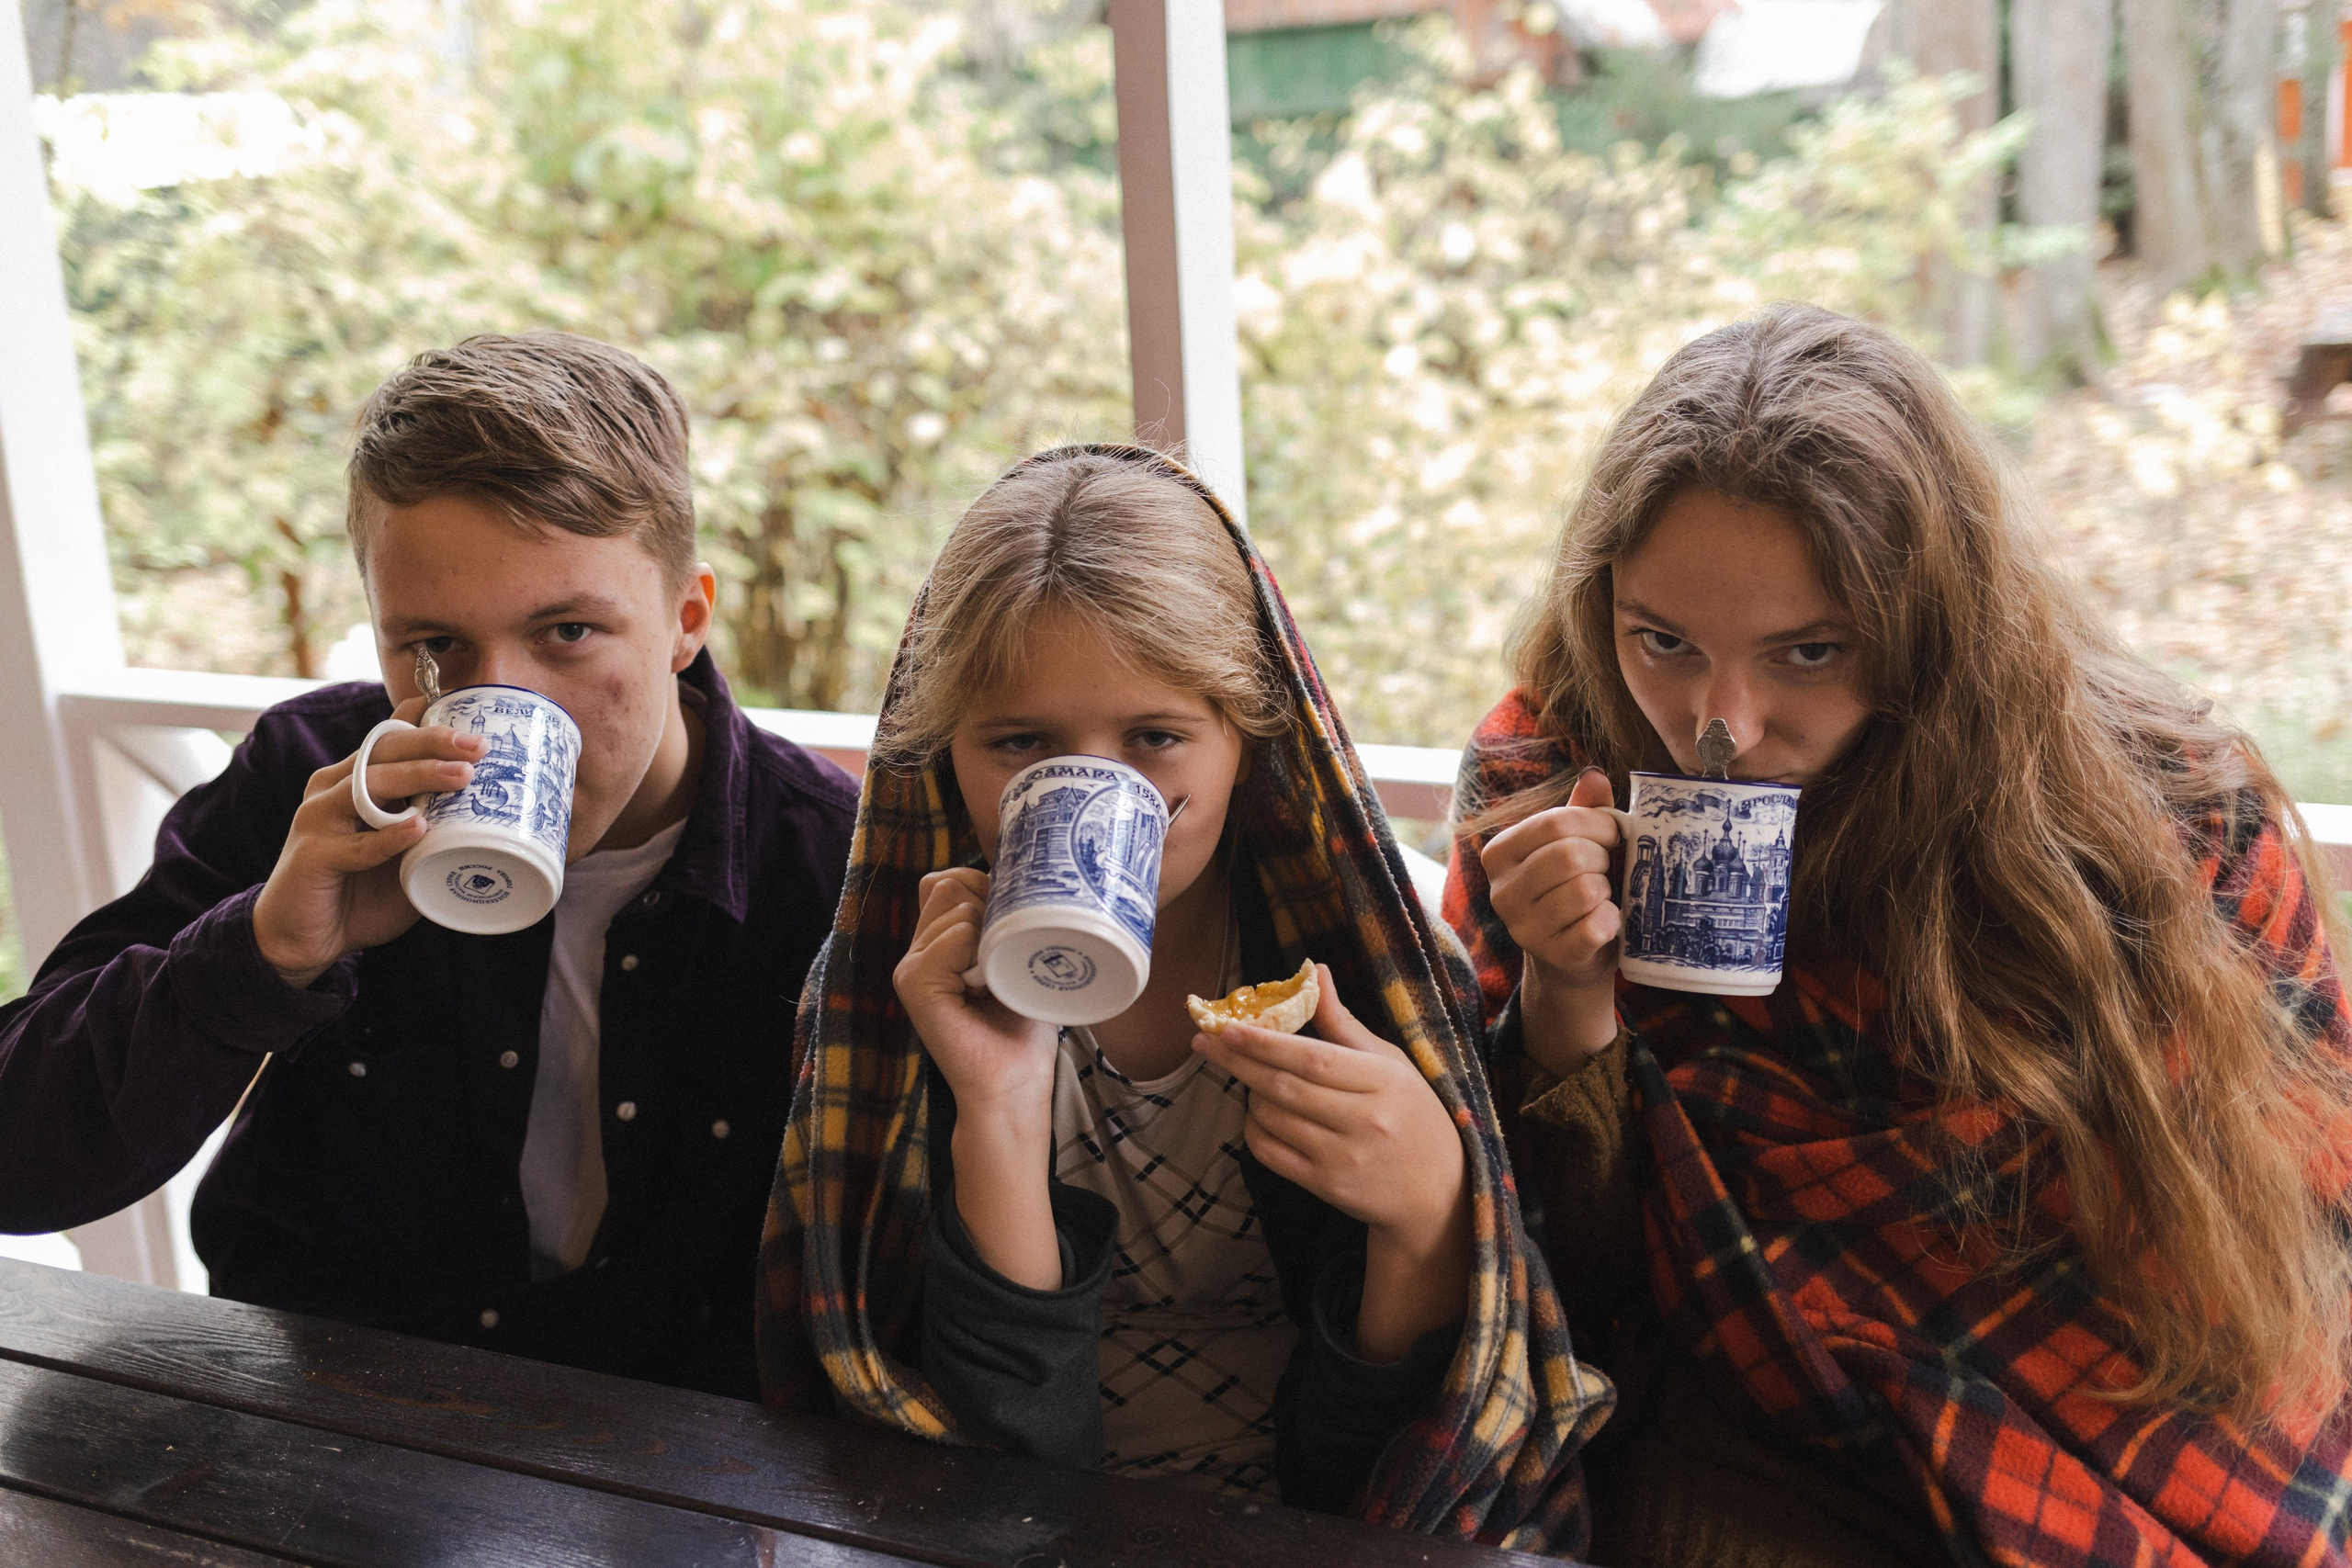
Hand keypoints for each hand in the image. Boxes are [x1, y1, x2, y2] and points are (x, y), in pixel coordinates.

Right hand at [252, 698, 483, 988]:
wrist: (308, 938)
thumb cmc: (363, 888)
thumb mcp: (407, 850)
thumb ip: (434, 824)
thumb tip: (489, 808)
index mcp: (353, 779)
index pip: (391, 739)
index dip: (430, 728)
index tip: (473, 726)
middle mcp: (332, 789)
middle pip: (382, 751)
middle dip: (432, 743)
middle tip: (476, 746)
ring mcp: (317, 819)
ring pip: (369, 786)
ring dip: (417, 777)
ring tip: (461, 777)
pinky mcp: (312, 856)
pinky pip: (355, 845)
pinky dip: (388, 837)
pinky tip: (417, 830)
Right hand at [891, 869, 1061, 1127]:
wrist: (1014, 1081)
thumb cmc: (1022, 1024)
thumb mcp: (1016, 955)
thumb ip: (1000, 916)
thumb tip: (1009, 874)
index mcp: (937, 941)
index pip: (952, 879)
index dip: (990, 893)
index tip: (1011, 935)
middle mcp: (918, 948)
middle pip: (951, 882)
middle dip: (991, 907)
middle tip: (1004, 960)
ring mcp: (911, 964)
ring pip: (956, 903)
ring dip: (991, 932)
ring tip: (995, 978)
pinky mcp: (913, 981)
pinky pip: (954, 934)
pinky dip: (979, 952)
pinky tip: (983, 987)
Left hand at [1194, 965, 1470, 1358]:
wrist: (1439, 1190)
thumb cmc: (1414, 1114)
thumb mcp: (1390, 1062)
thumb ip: (1345, 1023)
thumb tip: (1314, 971)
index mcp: (1381, 1080)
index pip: (1312, 1058)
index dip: (1266, 1043)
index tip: (1228, 1027)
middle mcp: (1363, 1119)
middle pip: (1285, 1088)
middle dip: (1238, 1062)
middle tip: (1205, 1043)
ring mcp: (1343, 1157)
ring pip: (1273, 1119)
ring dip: (1249, 1095)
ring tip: (1248, 1078)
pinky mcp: (1327, 1187)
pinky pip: (1271, 1154)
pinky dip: (1254, 1131)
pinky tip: (1258, 1115)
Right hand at [1477, 768, 1622, 1070]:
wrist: (1575, 958)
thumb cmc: (1577, 888)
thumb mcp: (1576, 844)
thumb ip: (1583, 810)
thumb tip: (1594, 775)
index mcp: (1500, 854)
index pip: (1554, 821)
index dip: (1597, 823)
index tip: (1614, 834)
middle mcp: (1501, 891)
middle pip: (1570, 855)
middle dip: (1604, 858)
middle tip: (1608, 869)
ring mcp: (1523, 928)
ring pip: (1585, 890)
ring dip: (1608, 890)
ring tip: (1603, 896)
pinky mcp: (1553, 956)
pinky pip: (1596, 925)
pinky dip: (1614, 920)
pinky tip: (1607, 921)